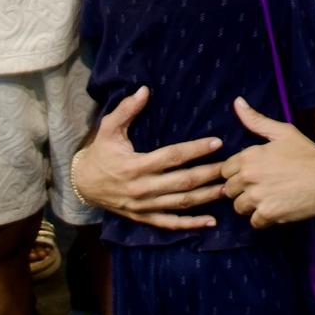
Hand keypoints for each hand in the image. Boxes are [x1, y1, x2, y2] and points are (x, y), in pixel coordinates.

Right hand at [70, 88, 226, 229]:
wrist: (83, 184)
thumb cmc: (100, 153)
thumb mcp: (108, 128)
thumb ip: (126, 109)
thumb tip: (144, 90)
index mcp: (135, 165)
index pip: (172, 156)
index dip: (195, 149)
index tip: (217, 142)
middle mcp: (142, 188)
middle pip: (183, 182)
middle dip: (209, 174)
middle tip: (231, 166)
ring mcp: (144, 206)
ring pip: (181, 203)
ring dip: (206, 197)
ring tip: (227, 189)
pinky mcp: (144, 217)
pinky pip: (170, 224)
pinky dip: (191, 225)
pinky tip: (210, 221)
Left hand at [219, 102, 314, 226]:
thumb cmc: (307, 153)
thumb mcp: (282, 132)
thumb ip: (255, 120)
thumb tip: (237, 102)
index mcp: (248, 156)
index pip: (225, 170)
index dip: (236, 173)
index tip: (251, 174)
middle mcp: (248, 177)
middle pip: (229, 190)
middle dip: (241, 190)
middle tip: (260, 187)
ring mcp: (257, 197)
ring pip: (239, 207)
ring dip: (250, 206)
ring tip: (266, 199)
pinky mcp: (268, 214)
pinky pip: (254, 222)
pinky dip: (262, 219)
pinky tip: (274, 209)